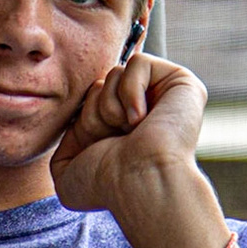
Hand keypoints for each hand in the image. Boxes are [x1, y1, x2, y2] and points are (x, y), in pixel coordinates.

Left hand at [51, 53, 206, 215]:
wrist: (136, 184)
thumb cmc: (106, 185)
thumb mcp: (66, 169)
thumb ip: (65, 143)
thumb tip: (78, 122)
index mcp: (123, 128)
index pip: (91, 98)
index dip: (86, 119)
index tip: (97, 147)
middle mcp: (145, 111)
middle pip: (101, 83)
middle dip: (97, 111)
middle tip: (116, 139)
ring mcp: (164, 96)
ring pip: (116, 73)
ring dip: (111, 106)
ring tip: (131, 131)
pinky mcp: (181, 83)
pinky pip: (138, 63)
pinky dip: (130, 90)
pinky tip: (142, 118)